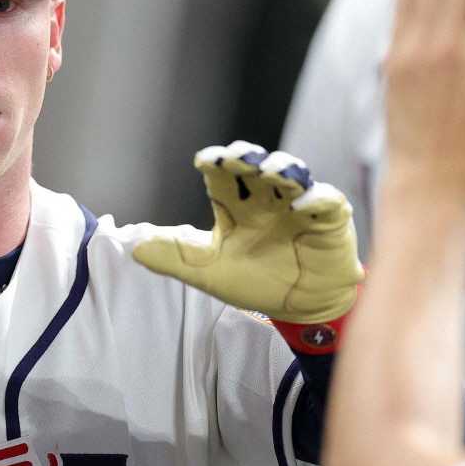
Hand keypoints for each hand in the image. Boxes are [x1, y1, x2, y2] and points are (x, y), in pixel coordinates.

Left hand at [132, 141, 364, 323]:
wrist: (297, 309)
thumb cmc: (255, 282)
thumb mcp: (208, 273)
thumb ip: (174, 259)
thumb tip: (134, 249)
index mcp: (237, 205)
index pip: (225, 174)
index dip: (216, 162)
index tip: (203, 159)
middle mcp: (267, 198)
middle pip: (256, 166)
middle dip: (247, 156)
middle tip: (234, 156)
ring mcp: (300, 205)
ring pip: (293, 174)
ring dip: (282, 168)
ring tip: (269, 171)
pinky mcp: (330, 220)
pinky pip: (326, 201)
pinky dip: (315, 199)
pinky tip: (300, 206)